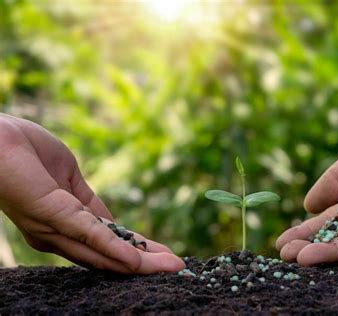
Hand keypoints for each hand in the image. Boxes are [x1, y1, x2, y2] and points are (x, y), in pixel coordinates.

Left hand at [0, 114, 184, 273]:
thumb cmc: (22, 150)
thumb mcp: (69, 177)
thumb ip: (88, 203)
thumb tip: (110, 221)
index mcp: (63, 223)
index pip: (106, 242)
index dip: (136, 250)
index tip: (163, 256)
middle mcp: (58, 235)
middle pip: (108, 256)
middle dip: (145, 264)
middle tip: (177, 269)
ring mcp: (55, 229)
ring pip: (104, 253)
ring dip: (140, 264)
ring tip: (171, 267)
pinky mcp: (53, 217)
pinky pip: (91, 237)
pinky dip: (117, 251)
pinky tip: (139, 261)